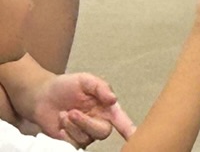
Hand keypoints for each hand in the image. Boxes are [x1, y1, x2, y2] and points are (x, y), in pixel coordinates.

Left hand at [16, 72, 136, 146]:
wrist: (41, 96)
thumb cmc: (65, 86)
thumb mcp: (85, 80)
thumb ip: (101, 88)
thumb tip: (114, 100)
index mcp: (105, 107)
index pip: (121, 120)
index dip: (129, 129)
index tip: (134, 135)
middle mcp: (97, 121)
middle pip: (103, 132)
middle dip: (87, 123)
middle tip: (73, 112)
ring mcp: (84, 133)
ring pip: (87, 138)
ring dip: (73, 126)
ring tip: (64, 114)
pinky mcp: (70, 141)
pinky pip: (73, 143)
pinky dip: (65, 132)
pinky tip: (60, 121)